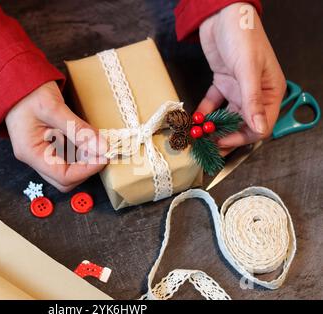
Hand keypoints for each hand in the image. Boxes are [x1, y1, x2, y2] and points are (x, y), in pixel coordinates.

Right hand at [5, 81, 106, 191]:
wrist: (15, 79)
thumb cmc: (28, 92)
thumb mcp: (54, 108)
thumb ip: (78, 130)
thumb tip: (102, 147)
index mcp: (31, 152)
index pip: (63, 176)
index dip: (86, 170)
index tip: (104, 156)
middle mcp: (35, 157)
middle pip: (65, 179)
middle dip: (86, 168)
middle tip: (101, 150)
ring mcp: (41, 152)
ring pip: (68, 169)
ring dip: (85, 160)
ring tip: (97, 142)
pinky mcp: (48, 145)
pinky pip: (67, 156)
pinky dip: (81, 151)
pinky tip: (89, 138)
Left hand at [197, 3, 285, 151]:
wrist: (223, 14)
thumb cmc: (243, 37)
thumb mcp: (248, 69)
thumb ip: (252, 100)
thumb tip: (258, 128)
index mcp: (269, 92)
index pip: (260, 126)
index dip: (241, 138)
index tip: (222, 143)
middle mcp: (254, 94)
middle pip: (241, 125)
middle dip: (225, 137)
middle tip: (207, 149)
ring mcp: (237, 89)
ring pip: (226, 116)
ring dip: (212, 126)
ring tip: (197, 137)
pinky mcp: (222, 83)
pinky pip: (213, 103)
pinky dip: (204, 111)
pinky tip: (194, 119)